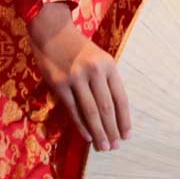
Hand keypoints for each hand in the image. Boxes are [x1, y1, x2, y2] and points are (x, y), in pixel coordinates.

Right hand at [28, 2, 129, 151]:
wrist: (52, 31)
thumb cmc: (78, 47)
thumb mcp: (99, 58)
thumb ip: (106, 80)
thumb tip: (114, 113)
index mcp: (108, 64)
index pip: (120, 97)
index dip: (124, 119)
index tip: (127, 135)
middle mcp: (93, 70)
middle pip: (106, 107)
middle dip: (112, 130)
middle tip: (115, 147)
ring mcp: (75, 77)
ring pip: (90, 111)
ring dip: (98, 132)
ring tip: (103, 147)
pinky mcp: (59, 84)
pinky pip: (72, 109)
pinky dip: (80, 125)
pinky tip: (87, 136)